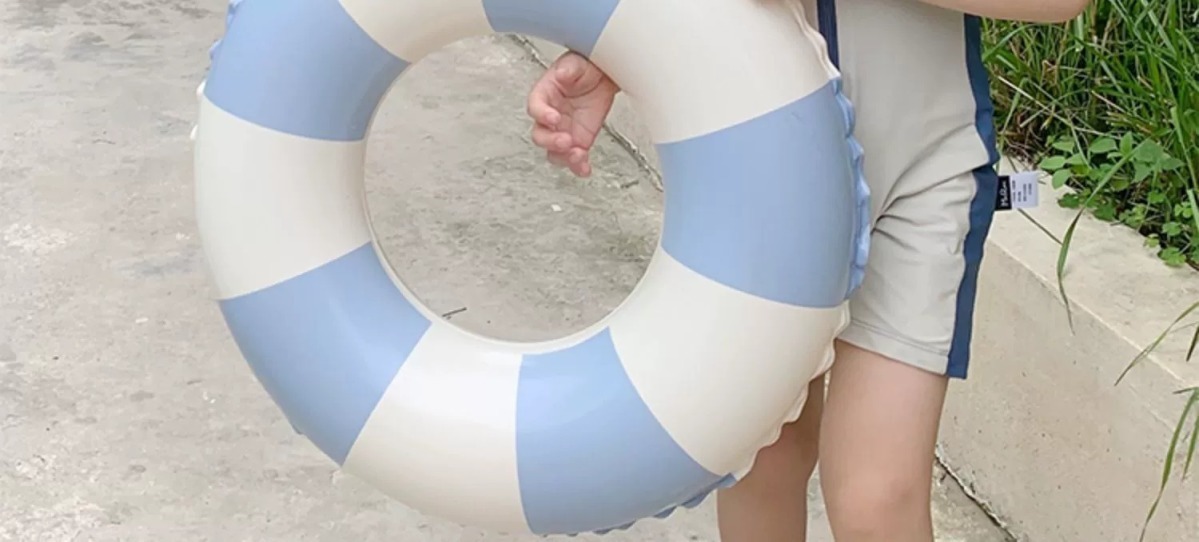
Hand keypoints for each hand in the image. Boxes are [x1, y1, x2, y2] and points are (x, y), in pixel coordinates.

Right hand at [526, 51, 618, 176]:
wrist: (603, 75)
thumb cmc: (583, 67)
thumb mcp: (575, 62)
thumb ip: (569, 69)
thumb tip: (562, 73)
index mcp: (544, 94)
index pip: (535, 107)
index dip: (542, 114)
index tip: (554, 117)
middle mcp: (550, 115)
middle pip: (540, 135)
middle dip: (551, 141)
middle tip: (566, 140)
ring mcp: (563, 130)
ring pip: (554, 151)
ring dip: (564, 157)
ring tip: (578, 155)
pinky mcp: (579, 140)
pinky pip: (573, 157)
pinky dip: (578, 166)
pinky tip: (585, 168)